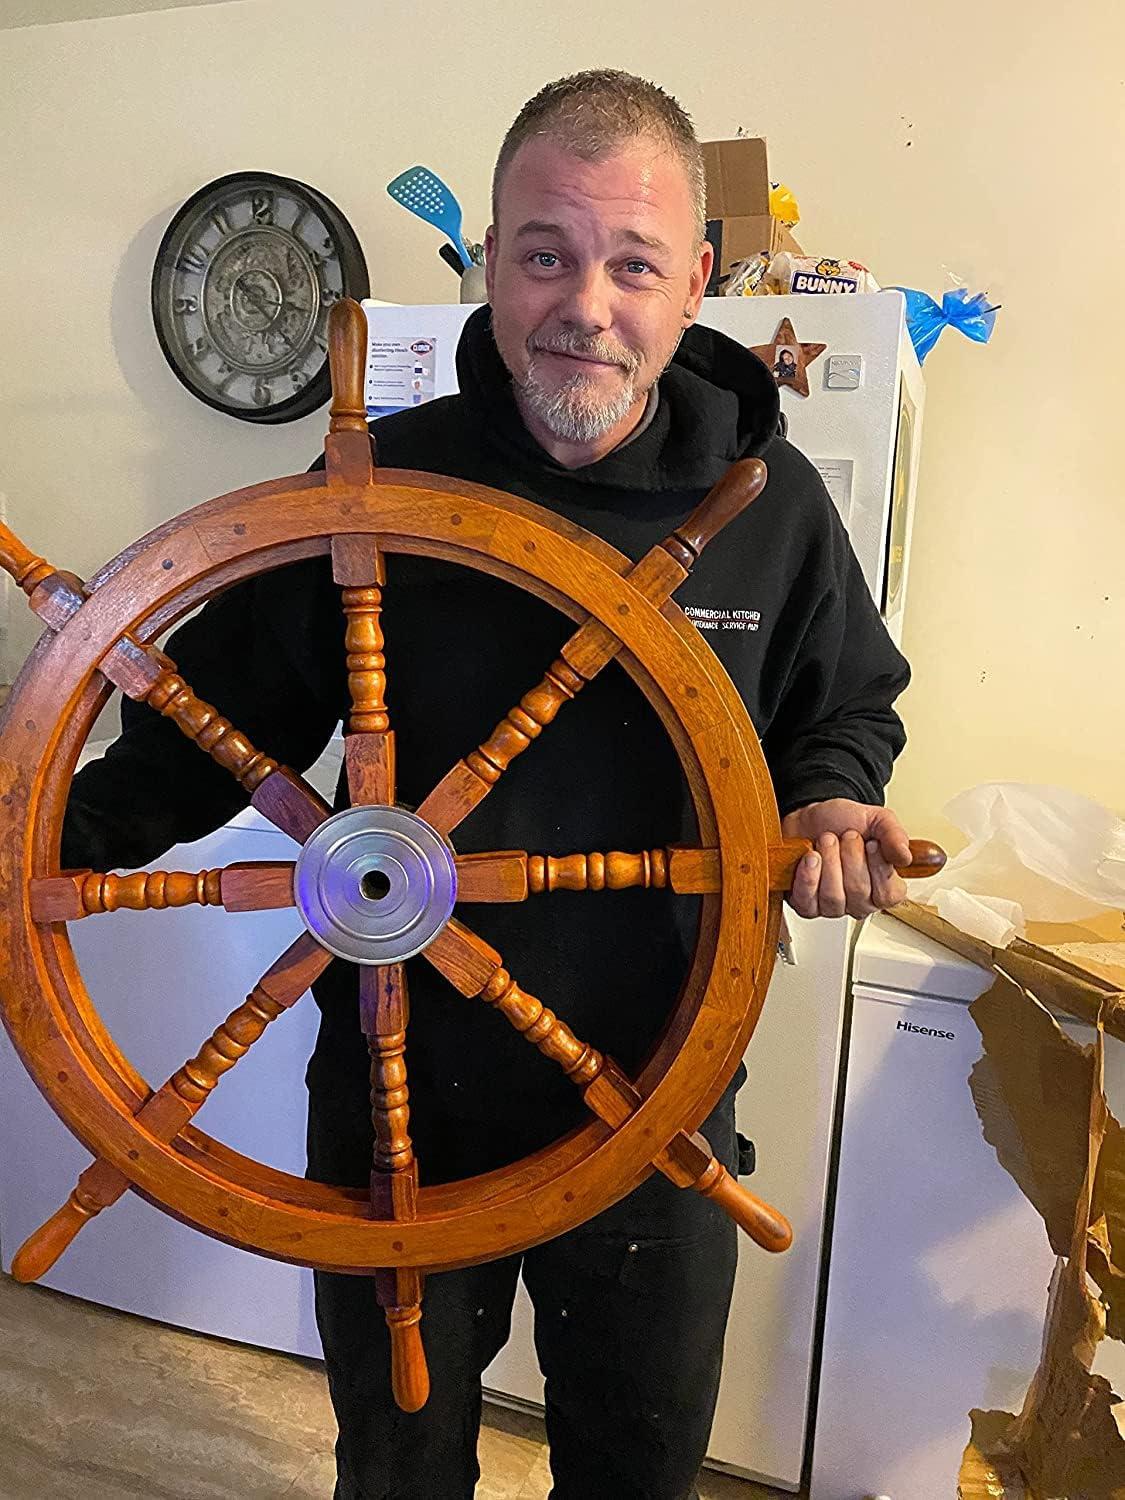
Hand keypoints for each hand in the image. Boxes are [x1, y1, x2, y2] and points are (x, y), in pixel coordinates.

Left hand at [781, 799, 911, 918]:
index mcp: (884, 886)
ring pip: (833, 897)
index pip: (890, 894)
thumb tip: (905, 857)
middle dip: (850, 856)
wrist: (809, 818)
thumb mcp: (876, 820)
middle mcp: (860, 901)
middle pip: (859, 892)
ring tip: (827, 840)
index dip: (879, 867)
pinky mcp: (807, 905)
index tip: (871, 843)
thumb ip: (894, 835)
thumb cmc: (842, 823)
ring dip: (829, 861)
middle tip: (846, 836)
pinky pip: (808, 901)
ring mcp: (833, 906)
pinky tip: (811, 857)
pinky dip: (808, 875)